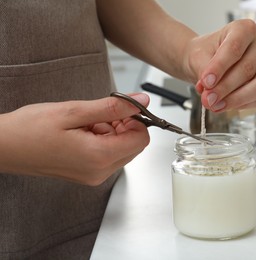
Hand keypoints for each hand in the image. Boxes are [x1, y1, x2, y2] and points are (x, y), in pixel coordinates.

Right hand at [0, 93, 149, 185]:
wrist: (4, 147)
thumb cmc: (29, 130)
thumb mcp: (74, 111)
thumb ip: (112, 107)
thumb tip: (140, 101)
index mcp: (99, 157)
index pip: (141, 139)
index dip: (136, 120)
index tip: (122, 107)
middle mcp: (100, 172)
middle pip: (133, 145)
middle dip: (123, 125)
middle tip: (100, 113)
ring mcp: (93, 175)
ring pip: (121, 149)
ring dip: (112, 132)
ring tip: (86, 122)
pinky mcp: (87, 174)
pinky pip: (107, 155)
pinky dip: (102, 140)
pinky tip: (83, 131)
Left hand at [185, 19, 255, 111]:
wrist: (204, 61)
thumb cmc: (204, 53)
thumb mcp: (198, 56)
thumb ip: (204, 71)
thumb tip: (210, 91)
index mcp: (245, 29)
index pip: (235, 48)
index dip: (220, 67)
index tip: (206, 82)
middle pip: (247, 69)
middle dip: (225, 87)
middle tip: (207, 99)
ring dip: (235, 99)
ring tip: (214, 105)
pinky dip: (239, 105)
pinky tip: (222, 105)